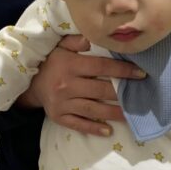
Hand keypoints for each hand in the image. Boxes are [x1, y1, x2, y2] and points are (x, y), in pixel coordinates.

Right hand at [16, 34, 145, 136]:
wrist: (29, 83)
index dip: (122, 70)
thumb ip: (75, 41)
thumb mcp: (59, 46)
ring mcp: (63, 103)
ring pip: (93, 109)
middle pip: (101, 90)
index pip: (101, 67)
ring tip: (132, 116)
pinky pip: (78, 124)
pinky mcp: (59, 117)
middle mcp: (67, 85)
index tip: (141, 74)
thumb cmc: (51, 62)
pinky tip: (108, 131)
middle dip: (123, 93)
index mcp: (70, 65)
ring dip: (114, 113)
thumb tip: (91, 38)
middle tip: (142, 96)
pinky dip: (93, 128)